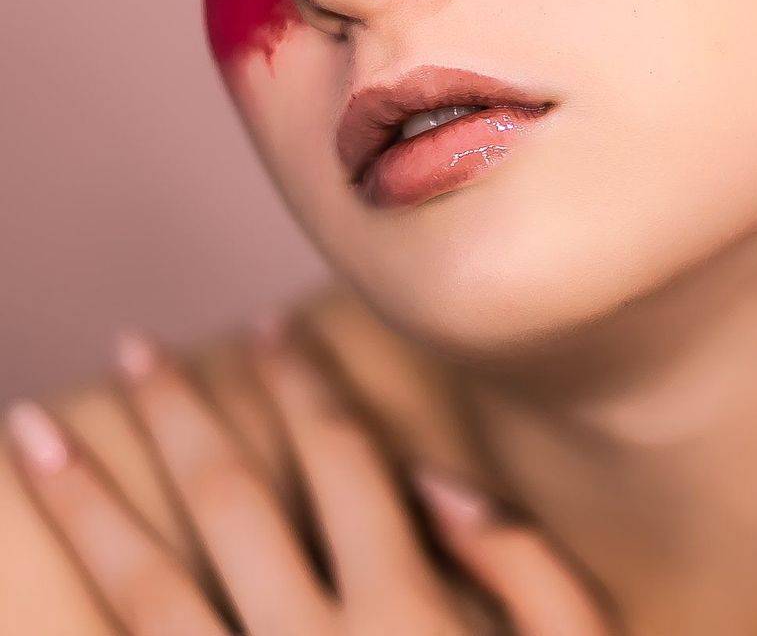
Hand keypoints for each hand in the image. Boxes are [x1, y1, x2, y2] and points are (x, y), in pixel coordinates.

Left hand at [4, 317, 610, 634]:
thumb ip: (526, 562)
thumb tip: (437, 480)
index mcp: (410, 605)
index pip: (340, 457)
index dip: (301, 384)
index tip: (266, 329)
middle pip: (230, 499)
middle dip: (177, 415)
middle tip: (132, 345)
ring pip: (147, 584)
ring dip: (87, 504)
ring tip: (32, 434)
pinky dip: (85, 620)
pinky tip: (34, 589)